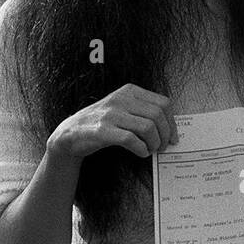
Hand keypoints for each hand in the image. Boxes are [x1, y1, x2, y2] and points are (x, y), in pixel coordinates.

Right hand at [46, 84, 177, 162]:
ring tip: (151, 150)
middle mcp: (121, 99)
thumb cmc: (102, 123)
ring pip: (147, 127)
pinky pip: (131, 140)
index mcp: (130, 91)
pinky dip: (141, 149)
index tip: (173, 137)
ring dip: (154, 143)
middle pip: (158, 115)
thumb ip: (143, 112)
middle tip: (163, 147)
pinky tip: (141, 153)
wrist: (70, 134)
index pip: (163, 103)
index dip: (172, 122)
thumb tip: (170, 128)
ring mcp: (111, 113)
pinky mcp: (102, 130)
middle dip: (165, 135)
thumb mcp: (123, 108)